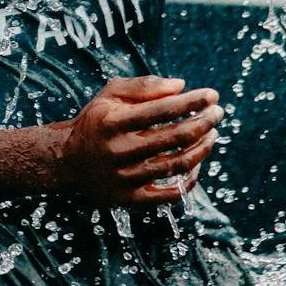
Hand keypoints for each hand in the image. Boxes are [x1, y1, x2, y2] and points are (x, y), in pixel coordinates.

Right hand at [58, 76, 223, 206]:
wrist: (67, 161)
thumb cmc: (96, 121)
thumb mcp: (110, 95)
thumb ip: (144, 86)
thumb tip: (181, 86)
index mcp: (112, 122)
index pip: (162, 109)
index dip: (192, 101)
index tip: (212, 95)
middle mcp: (118, 151)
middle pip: (174, 137)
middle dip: (203, 122)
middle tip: (218, 113)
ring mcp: (124, 178)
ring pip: (176, 164)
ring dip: (202, 149)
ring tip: (213, 135)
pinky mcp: (129, 199)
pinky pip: (169, 194)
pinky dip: (188, 180)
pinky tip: (197, 165)